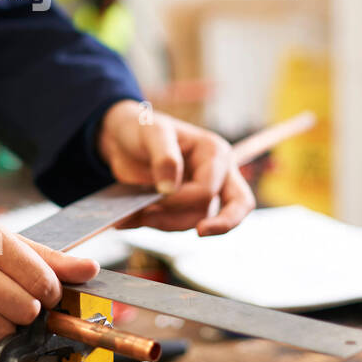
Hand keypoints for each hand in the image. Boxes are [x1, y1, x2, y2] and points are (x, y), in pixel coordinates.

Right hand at [0, 179, 98, 352]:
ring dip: (7, 326)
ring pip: (1, 331)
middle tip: (19, 300)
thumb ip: (47, 257)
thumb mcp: (0, 238)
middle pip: (25, 309)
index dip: (51, 291)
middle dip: (29, 310)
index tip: (44, 290)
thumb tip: (92, 269)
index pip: (41, 279)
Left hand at [96, 100, 254, 235]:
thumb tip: (169, 189)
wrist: (122, 139)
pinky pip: (178, 224)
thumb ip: (164, 157)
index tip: (154, 195)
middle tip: (200, 232)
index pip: (208, 188)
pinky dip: (156, 224)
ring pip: (198, 220)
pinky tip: (131, 219)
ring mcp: (204, 193)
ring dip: (166, 223)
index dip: (181, 198)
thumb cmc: (142, 129)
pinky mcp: (186, 207)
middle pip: (239, 205)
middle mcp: (217, 174)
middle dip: (223, 224)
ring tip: (134, 215)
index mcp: (214, 153)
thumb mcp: (151, 132)